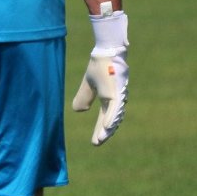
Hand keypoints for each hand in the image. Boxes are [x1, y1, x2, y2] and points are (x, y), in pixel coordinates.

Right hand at [72, 8, 128, 145]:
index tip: (95, 142)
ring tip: (102, 138)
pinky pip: (114, 107)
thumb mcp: (87, 85)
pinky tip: (107, 126)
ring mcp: (117, 95)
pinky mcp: (117, 91)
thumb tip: (79, 111)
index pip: (104, 117)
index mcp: (108, 98)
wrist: (105, 52)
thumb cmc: (99, 66)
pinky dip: (111, 117)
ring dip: (108, 128)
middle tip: (98, 143)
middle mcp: (115, 99)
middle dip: (105, 132)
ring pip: (114, 115)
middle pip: (111, 119)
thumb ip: (83, 97)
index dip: (99, 129)